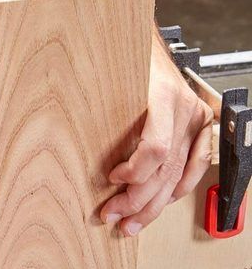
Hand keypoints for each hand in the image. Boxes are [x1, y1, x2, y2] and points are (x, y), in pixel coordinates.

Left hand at [100, 34, 213, 235]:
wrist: (146, 45)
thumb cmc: (121, 60)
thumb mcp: (104, 79)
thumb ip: (95, 110)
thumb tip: (68, 148)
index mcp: (162, 96)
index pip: (155, 149)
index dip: (133, 173)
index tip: (110, 179)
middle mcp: (184, 109)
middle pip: (164, 169)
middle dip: (137, 200)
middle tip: (114, 216)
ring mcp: (195, 118)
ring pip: (178, 174)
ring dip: (154, 204)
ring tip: (132, 223)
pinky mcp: (199, 125)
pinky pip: (195, 164)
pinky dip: (179, 187)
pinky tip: (163, 202)